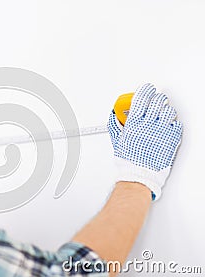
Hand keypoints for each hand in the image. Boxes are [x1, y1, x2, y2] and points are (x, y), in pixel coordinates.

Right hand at [107, 83, 182, 200]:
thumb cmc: (128, 160)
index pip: (141, 98)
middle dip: (157, 98)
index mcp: (134, 123)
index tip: (147, 88)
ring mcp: (162, 131)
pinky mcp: (172, 139)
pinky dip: (173, 123)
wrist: (140, 174)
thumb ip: (116, 124)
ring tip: (163, 114)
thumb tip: (114, 114)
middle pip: (157, 101)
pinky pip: (177, 124)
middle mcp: (148, 124)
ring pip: (169, 111)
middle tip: (157, 99)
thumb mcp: (117, 139)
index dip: (145, 90)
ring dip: (166, 110)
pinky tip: (168, 127)